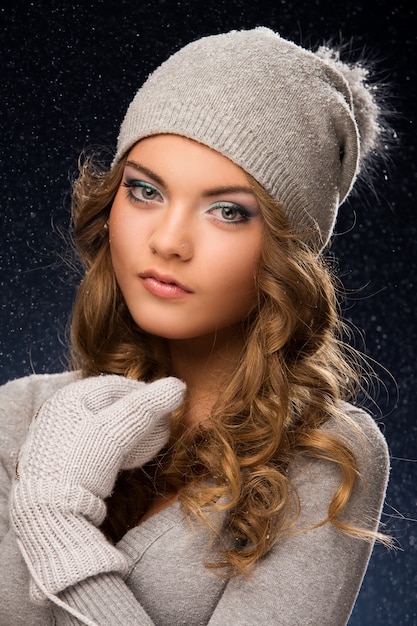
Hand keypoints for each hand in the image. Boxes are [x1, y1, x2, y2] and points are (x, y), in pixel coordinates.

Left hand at [11, 375, 185, 600]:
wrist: (48, 513)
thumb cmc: (79, 462)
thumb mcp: (116, 430)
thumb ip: (147, 406)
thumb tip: (179, 385)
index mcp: (68, 398)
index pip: (114, 385)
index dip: (145, 392)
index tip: (168, 402)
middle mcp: (62, 414)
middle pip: (112, 407)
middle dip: (143, 416)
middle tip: (166, 425)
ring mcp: (63, 439)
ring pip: (108, 429)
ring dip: (136, 434)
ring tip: (157, 441)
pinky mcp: (66, 462)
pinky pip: (99, 448)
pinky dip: (121, 449)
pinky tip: (137, 457)